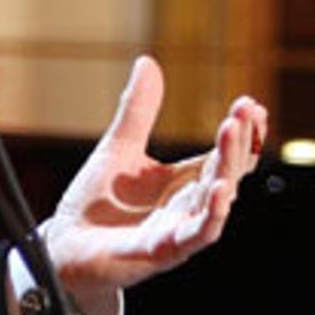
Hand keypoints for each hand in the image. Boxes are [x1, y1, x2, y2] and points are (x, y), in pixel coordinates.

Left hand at [38, 57, 267, 296]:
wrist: (64, 247)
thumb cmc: (95, 205)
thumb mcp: (119, 148)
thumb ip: (138, 110)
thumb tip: (148, 62)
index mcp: (184, 182)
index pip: (226, 155)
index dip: (243, 132)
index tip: (250, 105)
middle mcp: (188, 206)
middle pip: (227, 173)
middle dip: (240, 142)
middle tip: (246, 111)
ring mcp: (177, 231)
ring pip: (216, 203)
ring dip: (229, 171)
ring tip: (233, 136)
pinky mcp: (160, 252)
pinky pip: (193, 237)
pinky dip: (210, 218)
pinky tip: (220, 193)